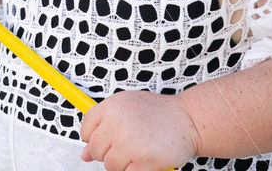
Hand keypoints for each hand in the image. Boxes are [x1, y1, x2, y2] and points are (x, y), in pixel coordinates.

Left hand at [80, 90, 200, 170]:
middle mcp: (117, 124)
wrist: (186, 118)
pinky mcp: (143, 161)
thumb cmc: (157, 112)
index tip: (106, 139)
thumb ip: (103, 126)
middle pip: (96, 150)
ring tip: (137, 150)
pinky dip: (135, 170)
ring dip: (123, 162)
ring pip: (110, 165)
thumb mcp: (126, 108)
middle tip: (127, 144)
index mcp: (110, 107)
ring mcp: (129, 143)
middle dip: (110, 151)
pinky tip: (144, 158)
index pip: (86, 130)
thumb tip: (84, 154)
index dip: (93, 138)